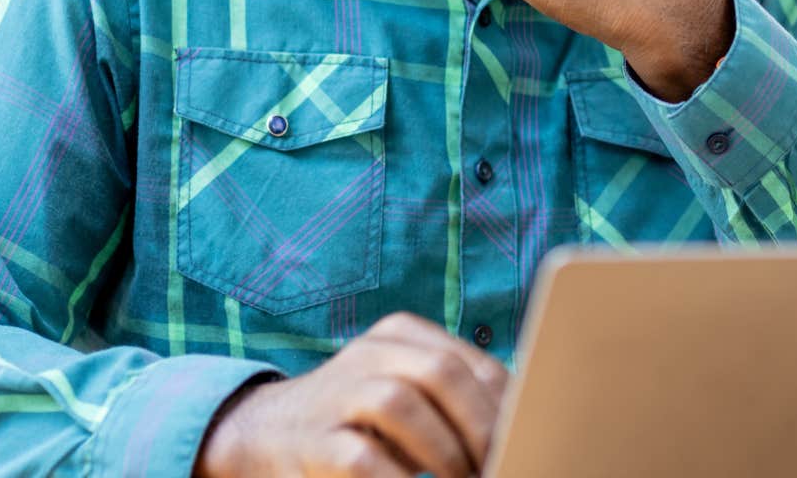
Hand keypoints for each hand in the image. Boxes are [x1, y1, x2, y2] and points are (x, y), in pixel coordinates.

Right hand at [195, 313, 508, 477]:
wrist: (266, 434)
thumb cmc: (362, 421)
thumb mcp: (408, 395)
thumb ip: (453, 400)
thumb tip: (521, 426)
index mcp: (401, 335)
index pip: (472, 361)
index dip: (507, 404)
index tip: (529, 435)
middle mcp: (368, 353)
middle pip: (440, 373)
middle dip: (481, 425)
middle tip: (499, 461)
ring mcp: (337, 393)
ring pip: (402, 404)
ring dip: (444, 451)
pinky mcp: (314, 441)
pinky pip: (363, 458)